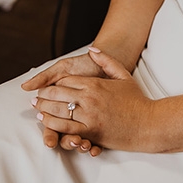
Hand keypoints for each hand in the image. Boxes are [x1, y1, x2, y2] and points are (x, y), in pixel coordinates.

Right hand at [22, 49, 107, 153]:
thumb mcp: (64, 68)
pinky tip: (96, 149)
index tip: (51, 143)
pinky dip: (95, 147)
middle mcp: (71, 117)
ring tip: (85, 145)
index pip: (51, 126)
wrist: (105, 60)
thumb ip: (45, 78)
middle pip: (65, 137)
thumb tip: (25, 86)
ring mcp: (85, 121)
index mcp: (59, 107)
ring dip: (81, 145)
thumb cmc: (82, 65)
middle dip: (68, 142)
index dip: (50, 135)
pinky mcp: (99, 122)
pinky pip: (96, 140)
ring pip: (79, 141)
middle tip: (74, 142)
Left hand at [30, 49, 155, 154]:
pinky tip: (46, 122)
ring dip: (44, 110)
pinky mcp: (90, 132)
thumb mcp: (123, 75)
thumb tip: (93, 50)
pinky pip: (65, 128)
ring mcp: (89, 116)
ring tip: (37, 109)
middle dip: (44, 96)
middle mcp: (89, 99)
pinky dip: (52, 125)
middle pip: (58, 95)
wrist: (147, 122)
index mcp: (95, 84)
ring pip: (58, 112)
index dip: (55, 83)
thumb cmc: (136, 100)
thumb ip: (107, 60)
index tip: (47, 85)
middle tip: (36, 97)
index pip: (67, 81)